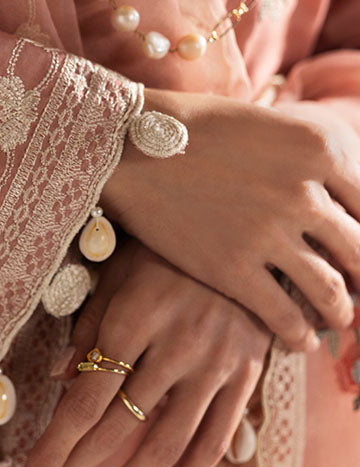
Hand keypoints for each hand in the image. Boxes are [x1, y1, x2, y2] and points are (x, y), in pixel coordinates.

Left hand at [17, 243, 270, 466]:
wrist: (251, 230)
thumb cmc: (168, 248)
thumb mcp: (118, 272)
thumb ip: (88, 326)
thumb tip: (56, 379)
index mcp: (134, 318)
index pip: (85, 401)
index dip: (53, 449)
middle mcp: (176, 347)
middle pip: (116, 429)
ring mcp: (216, 366)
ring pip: (165, 447)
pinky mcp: (246, 378)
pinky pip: (214, 443)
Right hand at [101, 88, 359, 350]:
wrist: (129, 145)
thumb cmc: (194, 127)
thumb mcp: (270, 126)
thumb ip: (307, 159)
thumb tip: (335, 196)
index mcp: (319, 147)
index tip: (359, 253)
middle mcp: (304, 191)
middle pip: (359, 250)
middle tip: (358, 289)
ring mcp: (269, 234)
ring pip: (330, 289)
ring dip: (340, 311)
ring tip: (337, 319)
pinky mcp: (232, 269)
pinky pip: (284, 316)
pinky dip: (299, 334)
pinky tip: (299, 340)